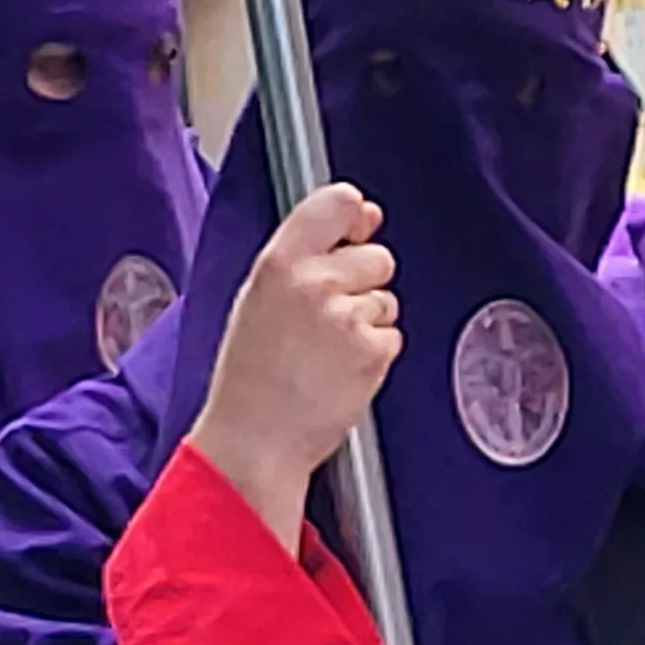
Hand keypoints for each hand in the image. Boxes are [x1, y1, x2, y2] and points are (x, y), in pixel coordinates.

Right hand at [183, 184, 401, 554]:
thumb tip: (366, 217)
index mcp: (279, 264)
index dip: (356, 214)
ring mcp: (348, 317)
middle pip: (378, 257)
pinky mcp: (374, 351)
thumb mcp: (259, 300)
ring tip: (325, 353)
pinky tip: (339, 372)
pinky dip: (374, 354)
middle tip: (323, 322)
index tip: (357, 228)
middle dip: (362, 284)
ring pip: (386, 300)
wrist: (253, 442)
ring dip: (367, 323)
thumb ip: (307, 256)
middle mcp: (315, 284)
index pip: (339, 202)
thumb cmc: (251, 376)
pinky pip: (393, 336)